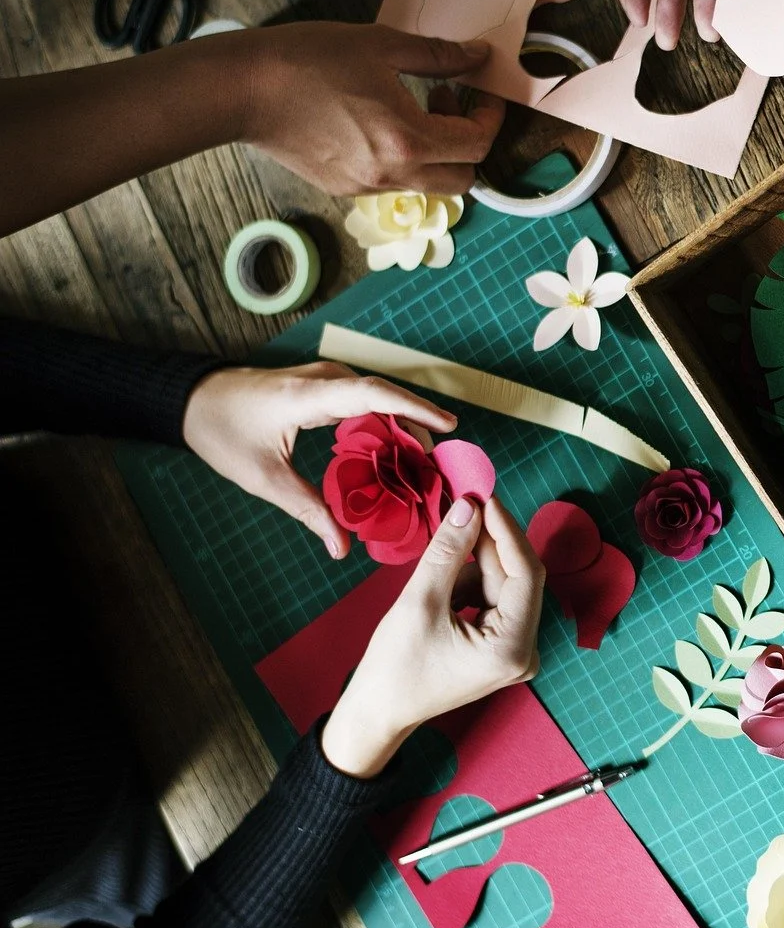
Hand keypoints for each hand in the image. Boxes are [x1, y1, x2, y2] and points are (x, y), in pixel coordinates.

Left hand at [182, 362, 456, 557]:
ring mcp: (324, 377)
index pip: (375, 395)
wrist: (190, 399)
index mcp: (310, 396)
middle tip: (439, 466)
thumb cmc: (222, 432)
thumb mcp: (264, 478)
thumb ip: (308, 511)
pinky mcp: (322, 383)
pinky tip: (390, 450)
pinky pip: (364, 399)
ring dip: (401, 425)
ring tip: (422, 462)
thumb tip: (341, 549)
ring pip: (377, 398)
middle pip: (385, 397)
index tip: (449, 426)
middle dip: (417, 427)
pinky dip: (383, 422)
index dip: (415, 409)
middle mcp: (324, 379)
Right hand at [239, 22, 505, 193]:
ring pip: (429, 185)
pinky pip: (394, 183)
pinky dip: (404, 159)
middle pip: (463, 179)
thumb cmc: (306, 61)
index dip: (490, 118)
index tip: (480, 91)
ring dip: (437, 152)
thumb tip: (478, 55)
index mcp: (407, 141)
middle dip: (468, 142)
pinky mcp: (342, 188)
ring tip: (410, 106)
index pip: (477, 146)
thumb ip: (439, 55)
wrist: (239, 90)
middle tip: (448, 101)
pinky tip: (379, 121)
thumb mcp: (381, 45)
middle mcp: (391, 175)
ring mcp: (366, 188)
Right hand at [323, 497, 543, 777]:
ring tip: (442, 550)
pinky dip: (469, 583)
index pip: (526, 574)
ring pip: (502, 587)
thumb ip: (449, 551)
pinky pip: (492, 601)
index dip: (506, 531)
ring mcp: (515, 652)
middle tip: (467, 504)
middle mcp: (525, 652)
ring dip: (474, 563)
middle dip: (490, 543)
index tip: (486, 499)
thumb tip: (468, 506)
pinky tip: (442, 582)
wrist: (377, 712)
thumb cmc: (394, 667)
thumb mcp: (419, 601)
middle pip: (517, 579)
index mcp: (513, 648)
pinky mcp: (500, 648)